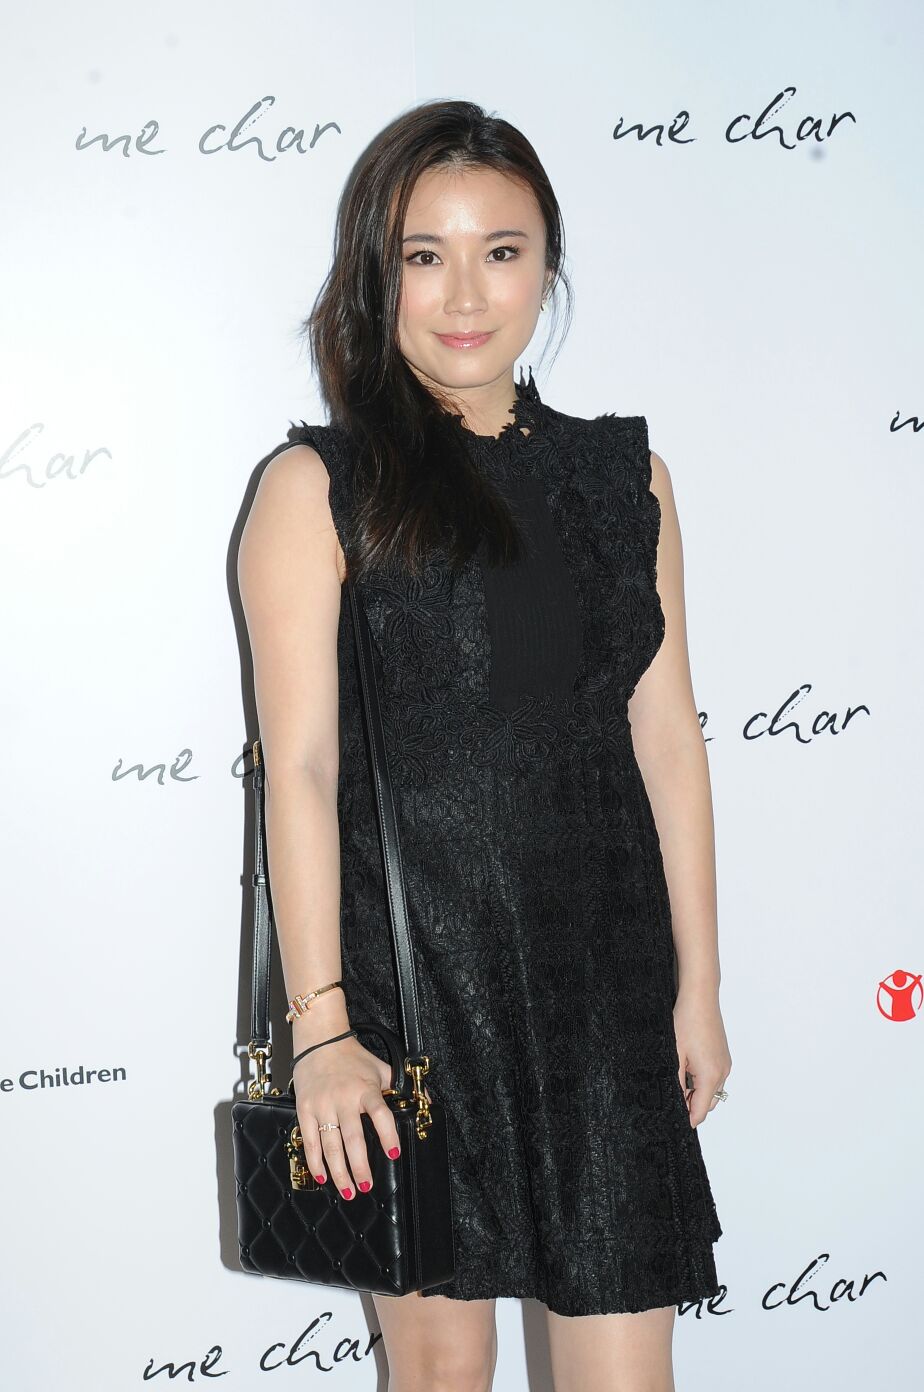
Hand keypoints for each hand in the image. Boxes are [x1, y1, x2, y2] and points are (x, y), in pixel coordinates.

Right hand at [292, 1031, 402, 1197]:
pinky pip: (310, 1140)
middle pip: (353, 1138)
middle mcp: (344, 1099)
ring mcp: (323, 1105)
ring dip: (339, 1171)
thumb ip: (402, 1085)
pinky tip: (323, 1176)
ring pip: (330, 1145)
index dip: (388, 1134)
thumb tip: (426, 1100)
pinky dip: (316, 1161)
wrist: (319, 1041)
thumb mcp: (382, 1068)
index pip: (380, 1113)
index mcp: (365, 1089)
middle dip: (360, 1166)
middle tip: (367, 1185)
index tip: (394, 1153)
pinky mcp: (305, 1109)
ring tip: (349, 1190)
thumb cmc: (353, 1056)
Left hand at [672, 985, 731, 1127]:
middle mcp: (722, 1073)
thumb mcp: (675, 1056)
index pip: (701, 1111)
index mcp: (711, 1076)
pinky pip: (715, 1077)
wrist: (700, 998)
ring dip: (697, 1092)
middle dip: (691, 1105)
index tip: (674, 1120)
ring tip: (679, 1077)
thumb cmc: (686, 1023)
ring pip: (712, 1090)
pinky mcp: (724, 1056)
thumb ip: (677, 1083)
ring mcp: (725, 1064)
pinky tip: (688, 1066)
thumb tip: (677, 1103)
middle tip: (671, 1094)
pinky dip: (703, 1080)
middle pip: (708, 1103)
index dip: (687, 1119)